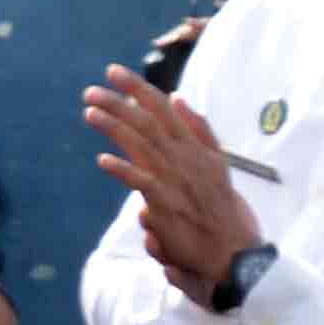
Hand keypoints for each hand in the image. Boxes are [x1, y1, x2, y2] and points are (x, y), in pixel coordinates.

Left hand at [86, 65, 256, 292]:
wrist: (234, 251)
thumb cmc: (221, 209)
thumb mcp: (215, 161)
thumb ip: (198, 129)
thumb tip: (176, 98)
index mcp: (197, 148)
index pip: (165, 111)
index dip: (140, 90)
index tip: (115, 73)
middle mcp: (188, 159)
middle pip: (151, 123)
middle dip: (122, 102)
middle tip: (93, 89)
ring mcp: (178, 181)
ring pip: (145, 146)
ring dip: (116, 127)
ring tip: (90, 112)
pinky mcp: (169, 205)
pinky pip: (145, 183)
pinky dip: (125, 170)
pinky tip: (103, 160)